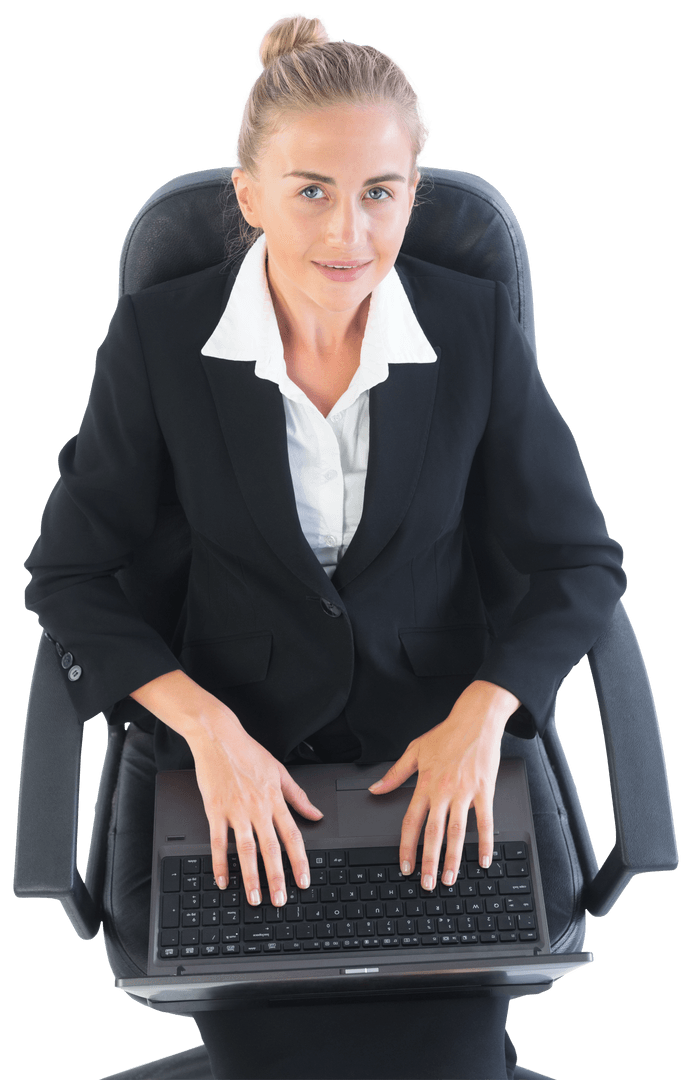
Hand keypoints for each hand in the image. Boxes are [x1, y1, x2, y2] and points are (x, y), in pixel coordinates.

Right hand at [130, 670, 323, 905]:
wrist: (219, 737)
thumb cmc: (248, 753)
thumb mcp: (280, 771)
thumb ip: (298, 796)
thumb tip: (316, 814)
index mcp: (275, 799)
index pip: (292, 836)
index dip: (300, 861)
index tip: (304, 881)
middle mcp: (258, 807)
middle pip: (271, 848)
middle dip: (277, 877)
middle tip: (280, 901)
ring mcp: (236, 810)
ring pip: (246, 849)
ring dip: (251, 876)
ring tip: (255, 898)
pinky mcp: (215, 810)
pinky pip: (218, 842)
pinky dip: (220, 863)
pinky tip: (223, 880)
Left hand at [367, 680, 519, 890]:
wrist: (475, 719)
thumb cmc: (447, 734)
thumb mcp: (414, 750)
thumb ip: (395, 774)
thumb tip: (375, 789)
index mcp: (425, 784)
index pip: (412, 821)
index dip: (406, 846)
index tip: (405, 866)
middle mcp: (443, 791)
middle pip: (434, 833)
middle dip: (429, 861)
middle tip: (427, 884)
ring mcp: (465, 792)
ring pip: (458, 832)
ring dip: (454, 858)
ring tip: (451, 878)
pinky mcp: (485, 790)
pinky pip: (485, 821)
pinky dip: (485, 842)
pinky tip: (485, 860)